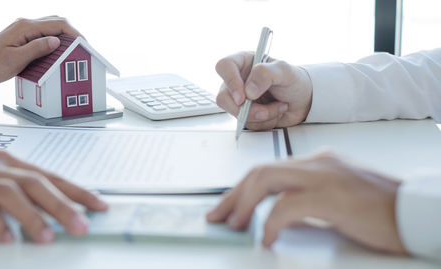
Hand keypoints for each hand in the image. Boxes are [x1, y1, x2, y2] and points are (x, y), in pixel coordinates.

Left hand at [0, 16, 81, 83]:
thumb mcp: (16, 60)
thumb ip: (37, 49)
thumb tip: (57, 41)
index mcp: (25, 27)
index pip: (57, 25)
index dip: (74, 33)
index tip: (84, 44)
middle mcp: (25, 24)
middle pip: (56, 22)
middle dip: (72, 33)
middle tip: (82, 47)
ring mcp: (23, 29)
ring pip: (51, 27)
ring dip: (64, 36)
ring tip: (73, 50)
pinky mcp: (22, 36)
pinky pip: (44, 34)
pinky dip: (54, 40)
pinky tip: (57, 51)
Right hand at [0, 151, 107, 243]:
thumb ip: (21, 188)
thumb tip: (57, 207)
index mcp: (9, 162)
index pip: (50, 177)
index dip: (76, 191)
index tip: (99, 205)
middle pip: (35, 184)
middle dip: (62, 206)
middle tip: (82, 226)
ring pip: (10, 195)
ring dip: (32, 217)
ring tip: (48, 238)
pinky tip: (6, 239)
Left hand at [206, 152, 407, 254]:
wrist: (417, 213)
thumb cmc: (382, 210)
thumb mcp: (337, 201)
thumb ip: (307, 201)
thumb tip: (275, 216)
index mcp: (318, 162)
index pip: (267, 169)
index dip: (241, 189)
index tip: (226, 207)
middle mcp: (318, 163)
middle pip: (260, 172)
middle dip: (233, 196)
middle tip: (219, 217)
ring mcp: (325, 176)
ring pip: (266, 180)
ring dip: (243, 205)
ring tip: (235, 225)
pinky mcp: (332, 196)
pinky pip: (287, 206)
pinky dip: (270, 222)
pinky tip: (266, 237)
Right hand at [215, 52, 312, 129]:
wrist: (304, 101)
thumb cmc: (294, 81)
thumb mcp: (284, 71)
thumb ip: (265, 74)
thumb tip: (248, 90)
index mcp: (244, 62)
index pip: (224, 66)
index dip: (230, 82)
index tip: (243, 97)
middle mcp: (238, 80)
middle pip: (224, 97)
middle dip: (246, 109)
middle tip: (264, 110)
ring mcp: (240, 98)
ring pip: (234, 113)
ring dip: (259, 116)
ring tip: (277, 107)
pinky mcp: (245, 113)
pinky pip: (245, 123)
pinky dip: (263, 122)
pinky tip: (274, 113)